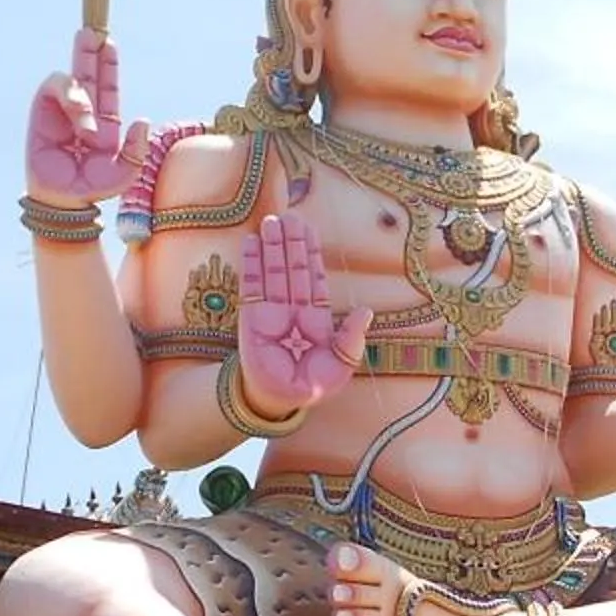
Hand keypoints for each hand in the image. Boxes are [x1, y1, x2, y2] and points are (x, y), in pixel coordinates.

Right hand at [25, 29, 149, 206]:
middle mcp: (82, 111)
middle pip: (86, 72)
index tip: (109, 43)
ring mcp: (61, 111)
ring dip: (83, 94)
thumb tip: (142, 120)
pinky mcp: (42, 113)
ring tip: (88, 128)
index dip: (107, 64)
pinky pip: (53, 89)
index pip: (106, 86)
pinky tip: (80, 118)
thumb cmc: (94, 187)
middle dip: (88, 51)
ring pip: (70, 80)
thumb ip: (137, 149)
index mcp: (103, 121)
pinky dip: (70, 98)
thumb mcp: (126, 172)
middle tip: (92, 30)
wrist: (65, 199)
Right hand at [236, 212, 371, 415]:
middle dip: (291, 242)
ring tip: (270, 221)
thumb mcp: (340, 366)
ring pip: (273, 271)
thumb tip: (366, 312)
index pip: (314, 277)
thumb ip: (351, 339)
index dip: (311, 253)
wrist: (279, 401)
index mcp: (316, 316)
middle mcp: (293, 308)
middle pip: (292, 268)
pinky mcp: (250, 318)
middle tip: (289, 215)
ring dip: (271, 246)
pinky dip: (250, 265)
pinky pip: (250, 286)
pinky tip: (250, 243)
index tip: (308, 229)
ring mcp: (271, 311)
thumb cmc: (311, 386)